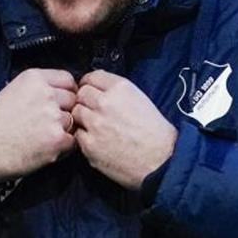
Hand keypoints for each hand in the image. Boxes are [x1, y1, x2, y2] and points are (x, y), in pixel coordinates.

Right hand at [0, 68, 77, 183]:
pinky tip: (44, 148)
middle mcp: (46, 94)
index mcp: (34, 78)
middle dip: (65, 111)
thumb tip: (62, 92)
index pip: (68, 80)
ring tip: (41, 136)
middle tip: (47, 123)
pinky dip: (63, 147)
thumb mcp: (13, 91)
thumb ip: (39, 88)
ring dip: (64, 130)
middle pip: (73, 100)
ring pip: (73, 121)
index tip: (59, 102)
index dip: (66, 93)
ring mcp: (53, 116)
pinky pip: (72, 141)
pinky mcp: (57, 139)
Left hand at [72, 70, 177, 189]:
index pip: (92, 77)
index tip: (90, 90)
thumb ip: (117, 92)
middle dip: (85, 101)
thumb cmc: (156, 133)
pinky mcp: (89, 145)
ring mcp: (95, 124)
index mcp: (120, 88)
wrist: (162, 160)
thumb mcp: (141, 99)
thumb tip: (99, 90)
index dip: (90, 84)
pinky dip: (85, 138)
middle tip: (93, 111)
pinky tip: (98, 141)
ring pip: (76, 113)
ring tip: (96, 127)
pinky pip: (78, 135)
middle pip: (81, 94)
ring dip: (83, 119)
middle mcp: (105, 103)